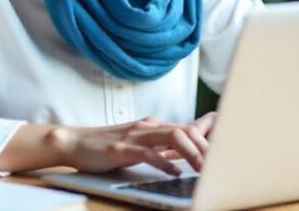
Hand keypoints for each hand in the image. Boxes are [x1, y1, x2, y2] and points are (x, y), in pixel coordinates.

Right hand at [48, 115, 211, 174]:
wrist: (75, 142)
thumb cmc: (107, 146)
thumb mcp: (138, 144)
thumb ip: (160, 147)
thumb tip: (185, 154)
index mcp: (153, 125)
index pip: (188, 128)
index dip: (207, 140)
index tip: (223, 154)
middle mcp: (147, 126)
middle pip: (185, 131)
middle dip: (205, 147)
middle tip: (219, 164)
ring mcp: (134, 135)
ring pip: (172, 138)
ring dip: (191, 153)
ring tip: (203, 168)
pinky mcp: (122, 148)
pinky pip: (148, 153)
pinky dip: (165, 162)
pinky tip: (175, 172)